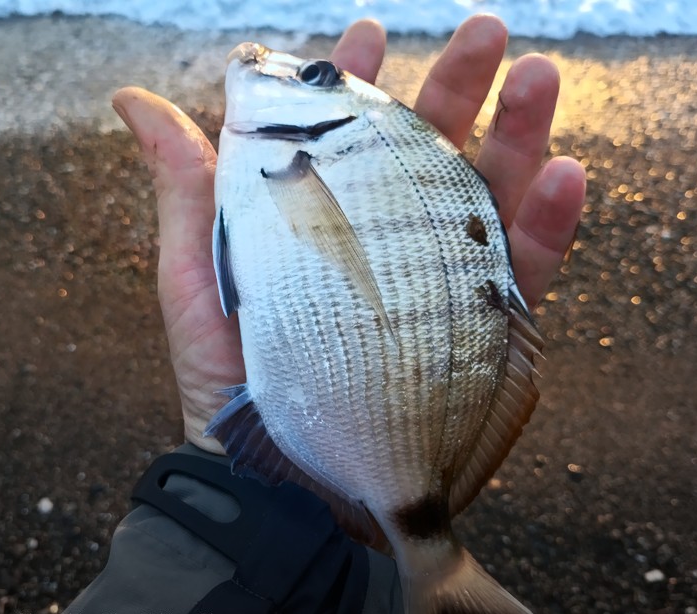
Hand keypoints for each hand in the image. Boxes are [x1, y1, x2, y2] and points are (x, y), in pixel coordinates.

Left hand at [112, 15, 585, 447]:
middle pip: (431, 153)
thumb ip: (187, 185)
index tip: (367, 33)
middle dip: (459, 85)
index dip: (358, 82)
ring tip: (540, 77)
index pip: (348, 135)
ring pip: (488, 199)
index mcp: (325, 219)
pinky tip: (565, 172)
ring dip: (521, 135)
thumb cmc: (228, 381)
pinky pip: (523, 275)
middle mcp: (386, 243)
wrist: (276, 485)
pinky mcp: (478, 336)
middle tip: (486, 29)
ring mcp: (437, 287)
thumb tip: (132, 98)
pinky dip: (549, 224)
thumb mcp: (196, 275)